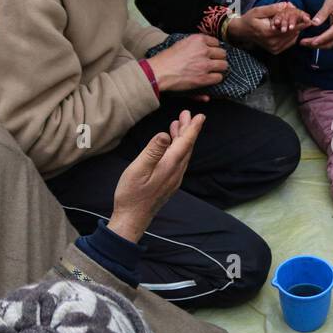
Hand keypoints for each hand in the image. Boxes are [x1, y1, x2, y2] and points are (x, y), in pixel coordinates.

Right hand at [108, 110, 205, 241]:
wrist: (133, 218)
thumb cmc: (132, 194)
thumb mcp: (138, 169)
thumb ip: (152, 151)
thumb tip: (164, 135)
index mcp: (170, 165)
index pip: (185, 142)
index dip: (193, 128)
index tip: (200, 115)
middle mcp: (176, 171)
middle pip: (186, 146)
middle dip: (188, 129)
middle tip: (187, 114)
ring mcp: (173, 178)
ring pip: (183, 154)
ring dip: (182, 138)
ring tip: (178, 125)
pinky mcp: (169, 183)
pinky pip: (178, 161)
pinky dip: (177, 148)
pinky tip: (170, 146)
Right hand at [147, 34, 227, 93]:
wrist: (158, 71)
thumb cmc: (166, 59)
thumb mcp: (181, 45)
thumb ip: (195, 44)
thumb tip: (205, 45)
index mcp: (197, 40)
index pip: (216, 42)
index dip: (214, 49)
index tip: (211, 53)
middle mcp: (203, 50)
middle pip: (222, 53)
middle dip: (219, 58)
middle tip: (213, 63)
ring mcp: (205, 64)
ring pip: (224, 65)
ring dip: (219, 69)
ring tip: (213, 71)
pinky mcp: (204, 78)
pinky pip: (218, 77)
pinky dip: (216, 79)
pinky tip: (210, 79)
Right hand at [232, 3, 309, 54]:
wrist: (242, 32)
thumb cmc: (250, 19)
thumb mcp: (259, 11)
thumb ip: (273, 9)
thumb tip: (286, 5)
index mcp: (269, 33)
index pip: (289, 29)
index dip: (300, 23)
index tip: (309, 19)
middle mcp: (273, 43)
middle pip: (293, 33)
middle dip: (299, 25)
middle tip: (306, 17)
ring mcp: (274, 48)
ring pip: (292, 38)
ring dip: (296, 30)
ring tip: (299, 21)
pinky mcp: (275, 50)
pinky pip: (289, 42)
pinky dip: (292, 35)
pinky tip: (292, 28)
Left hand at [302, 0, 332, 48]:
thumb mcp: (329, 3)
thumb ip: (322, 14)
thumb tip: (314, 23)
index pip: (331, 34)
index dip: (320, 40)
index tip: (310, 42)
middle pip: (330, 42)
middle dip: (317, 45)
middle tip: (303, 43)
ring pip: (330, 43)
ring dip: (318, 45)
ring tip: (305, 43)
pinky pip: (330, 40)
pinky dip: (321, 41)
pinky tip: (313, 40)